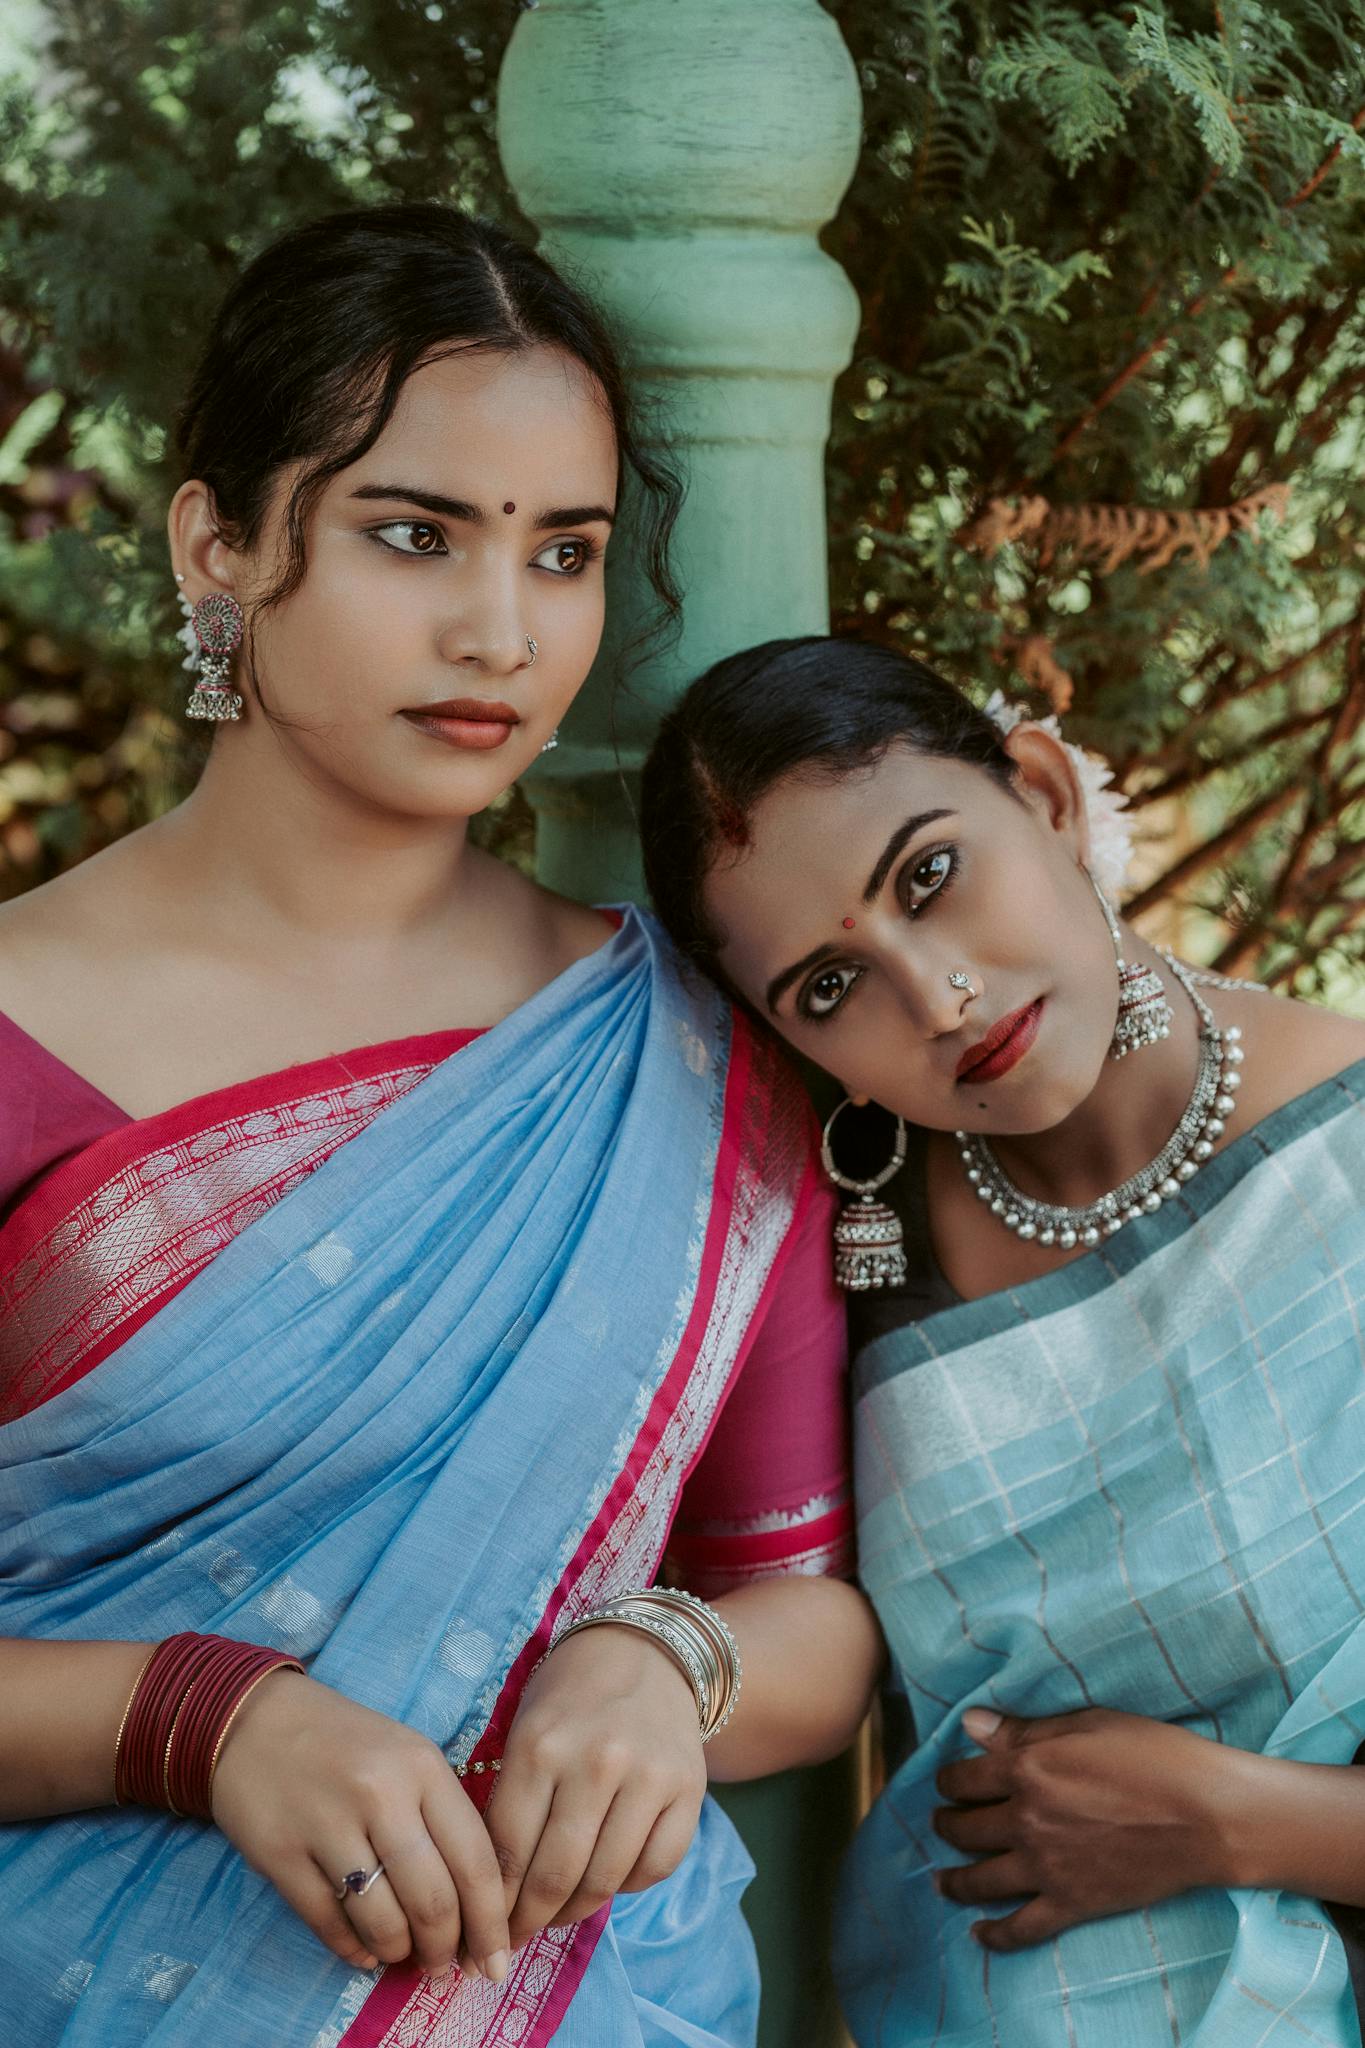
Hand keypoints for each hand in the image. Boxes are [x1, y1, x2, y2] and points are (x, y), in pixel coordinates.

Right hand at [210, 1670, 509, 1982]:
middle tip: (445, 1968)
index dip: (491, 1922)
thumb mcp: (406, 1755)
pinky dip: (354, 1949)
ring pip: (383, 1922)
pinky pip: (331, 1925)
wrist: (256, 1721)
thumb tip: (473, 1905)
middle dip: (446, 1950)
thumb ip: (441, 1817)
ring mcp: (327, 1825)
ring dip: (399, 1952)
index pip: (476, 1859)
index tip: (496, 1962)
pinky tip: (363, 1949)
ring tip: (401, 1952)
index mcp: (422, 1766)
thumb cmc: (346, 1743)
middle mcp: (380, 1794)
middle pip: (433, 1901)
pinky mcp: (281, 1855)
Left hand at [486, 1622, 707, 1954]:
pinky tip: (608, 1875)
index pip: (508, 1852)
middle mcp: (596, 1761)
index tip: (484, 1929)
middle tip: (515, 1938)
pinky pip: (654, 1868)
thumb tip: (491, 1897)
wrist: (646, 1652)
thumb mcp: (526, 1734)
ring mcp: (648, 1777)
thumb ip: (511, 1805)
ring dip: (574, 1912)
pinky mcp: (689, 1790)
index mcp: (541, 1746)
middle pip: (555, 1876)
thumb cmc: (571, 1697)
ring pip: (604, 1881)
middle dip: (529, 1921)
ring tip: (557, 1914)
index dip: (492, 1904)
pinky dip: (627, 1886)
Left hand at [933, 1705, 1235, 1951]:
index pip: (963, 1779)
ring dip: (954, 1880)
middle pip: (965, 1828)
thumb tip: (971, 1724)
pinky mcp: (1073, 1904)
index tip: (948, 1785)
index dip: (949, 1782)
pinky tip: (978, 1934)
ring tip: (943, 1880)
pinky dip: (994, 1936)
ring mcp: (1047, 1867)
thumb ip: (1024, 1730)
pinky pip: (1021, 1928)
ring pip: (981, 1879)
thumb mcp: (1087, 1724)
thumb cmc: (1154, 1756)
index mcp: (1027, 1769)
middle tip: (944, 1825)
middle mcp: (1026, 1820)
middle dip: (947, 1825)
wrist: (1207, 1816)